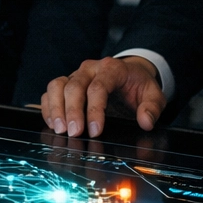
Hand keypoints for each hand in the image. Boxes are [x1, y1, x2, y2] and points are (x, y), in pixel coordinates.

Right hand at [42, 56, 166, 138]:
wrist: (129, 74)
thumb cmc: (138, 86)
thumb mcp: (154, 95)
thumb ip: (152, 107)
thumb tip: (145, 121)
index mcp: (112, 68)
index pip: (98, 87)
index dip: (95, 109)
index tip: (95, 131)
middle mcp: (90, 69)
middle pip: (74, 86)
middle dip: (73, 111)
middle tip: (73, 133)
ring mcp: (75, 75)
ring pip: (57, 86)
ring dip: (56, 109)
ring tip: (60, 130)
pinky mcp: (66, 83)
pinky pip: (50, 92)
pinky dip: (48, 107)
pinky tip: (53, 124)